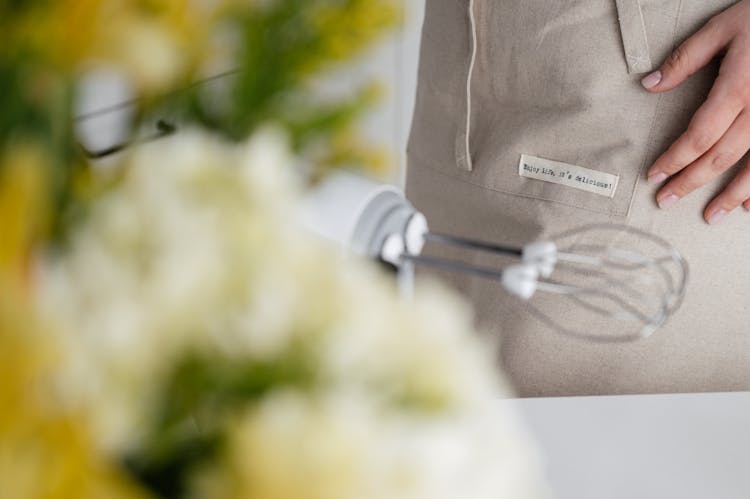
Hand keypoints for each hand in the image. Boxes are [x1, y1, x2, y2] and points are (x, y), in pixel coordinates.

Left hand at [641, 0, 749, 224]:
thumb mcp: (723, 27)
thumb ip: (686, 59)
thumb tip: (649, 84)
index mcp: (737, 88)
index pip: (698, 135)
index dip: (674, 159)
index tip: (654, 174)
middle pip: (720, 156)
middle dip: (690, 182)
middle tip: (666, 200)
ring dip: (731, 195)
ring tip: (711, 215)